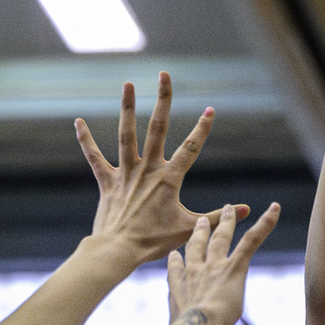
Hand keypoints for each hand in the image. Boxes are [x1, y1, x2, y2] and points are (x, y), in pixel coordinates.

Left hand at [75, 73, 248, 262]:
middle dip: (163, 99)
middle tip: (164, 74)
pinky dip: (86, 140)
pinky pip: (94, 157)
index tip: (210, 109)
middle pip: (157, 127)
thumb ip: (219, 217)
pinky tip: (78, 121)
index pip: (190, 148)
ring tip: (128, 84)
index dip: (202, 129)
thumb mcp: (190, 228)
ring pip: (126, 134)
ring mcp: (125, 173)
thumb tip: (246, 210)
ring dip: (127, 108)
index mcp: (168, 179)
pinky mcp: (107, 182)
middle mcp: (147, 170)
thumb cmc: (154, 242)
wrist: (119, 250)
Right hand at [167, 203, 281, 324]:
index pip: (175, 269)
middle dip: (200, 232)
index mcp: (179, 288)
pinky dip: (265, 224)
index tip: (173, 254)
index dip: (175, 261)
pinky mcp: (234, 266)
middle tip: (202, 219)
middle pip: (197, 245)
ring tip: (229, 209)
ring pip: (221, 237)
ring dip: (227, 221)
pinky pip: (251, 240)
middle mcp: (195, 271)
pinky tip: (274, 210)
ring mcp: (214, 265)